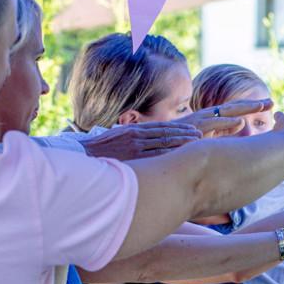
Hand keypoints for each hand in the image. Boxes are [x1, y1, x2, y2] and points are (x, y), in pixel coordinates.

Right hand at [83, 122, 201, 160]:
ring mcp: (135, 146)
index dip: (178, 127)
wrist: (83, 156)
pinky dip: (171, 153)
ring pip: (164, 142)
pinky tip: (182, 155)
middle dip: (184, 133)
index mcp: (133, 130)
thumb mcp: (116, 138)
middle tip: (200, 135)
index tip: (191, 129)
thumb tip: (142, 140)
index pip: (160, 127)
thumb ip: (132, 137)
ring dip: (182, 142)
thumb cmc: (99, 151)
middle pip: (166, 133)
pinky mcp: (134, 156)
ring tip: (196, 142)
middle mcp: (136, 135)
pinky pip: (157, 154)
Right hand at [179, 98, 273, 135]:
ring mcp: (201, 120)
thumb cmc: (182, 143)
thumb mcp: (208, 138)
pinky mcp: (195, 128)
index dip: (252, 106)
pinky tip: (240, 122)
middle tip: (272, 102)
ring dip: (244, 108)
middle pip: (234, 107)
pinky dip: (226, 123)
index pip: (235, 110)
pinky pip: (213, 124)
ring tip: (261, 105)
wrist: (157, 144)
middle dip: (253, 104)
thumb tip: (243, 126)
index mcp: (212, 118)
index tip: (269, 104)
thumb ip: (225, 133)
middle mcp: (208, 116)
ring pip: (226, 112)